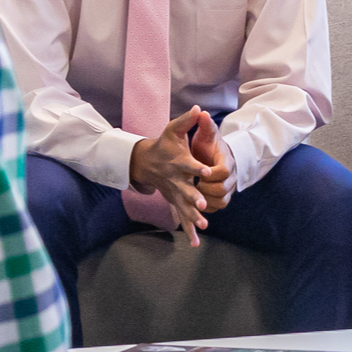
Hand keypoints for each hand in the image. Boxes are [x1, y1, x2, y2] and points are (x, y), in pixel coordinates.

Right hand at [129, 107, 227, 243]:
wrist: (146, 162)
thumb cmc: (163, 145)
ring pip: (184, 206)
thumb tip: (199, 109)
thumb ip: (186, 120)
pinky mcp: (175, 201)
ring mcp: (174, 193)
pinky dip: (189, 230)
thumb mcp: (172, 130)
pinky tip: (196, 242)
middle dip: (193, 197)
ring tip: (203, 225)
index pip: (188, 164)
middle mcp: (176, 180)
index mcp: (178, 162)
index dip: (196, 167)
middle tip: (202, 205)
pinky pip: (182, 217)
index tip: (205, 170)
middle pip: (185, 190)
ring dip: (192, 216)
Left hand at [185, 109, 231, 215]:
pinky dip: (208, 208)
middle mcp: (230, 176)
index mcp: (226, 161)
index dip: (211, 173)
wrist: (211, 156)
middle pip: (223, 189)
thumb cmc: (207, 144)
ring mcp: (227, 188)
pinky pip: (218, 207)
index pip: (223, 171)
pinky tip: (197, 205)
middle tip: (195, 186)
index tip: (200, 172)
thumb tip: (200, 111)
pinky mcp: (222, 197)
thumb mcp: (205, 134)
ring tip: (196, 196)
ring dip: (208, 201)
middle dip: (207, 189)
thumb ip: (204, 124)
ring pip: (221, 201)